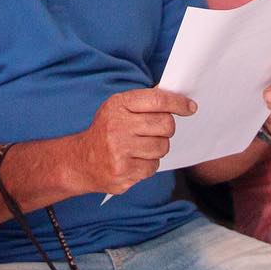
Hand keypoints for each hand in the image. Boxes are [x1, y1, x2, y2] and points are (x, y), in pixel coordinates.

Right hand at [68, 88, 195, 195]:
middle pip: (166, 125)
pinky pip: (153, 167)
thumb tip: (176, 97)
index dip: (178, 103)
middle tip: (156, 131)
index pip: (157, 100)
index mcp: (117, 105)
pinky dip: (148, 165)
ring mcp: (119, 151)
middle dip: (166, 129)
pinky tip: (134, 161)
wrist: (80, 161)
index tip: (190, 107)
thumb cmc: (106, 132)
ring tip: (140, 148)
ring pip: (162, 147)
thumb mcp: (118, 109)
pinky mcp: (123, 172)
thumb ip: (144, 102)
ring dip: (157, 148)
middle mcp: (117, 126)